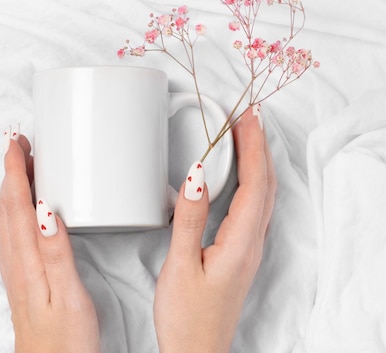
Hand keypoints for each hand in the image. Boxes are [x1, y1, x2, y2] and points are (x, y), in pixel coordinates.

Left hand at [0, 129, 99, 352]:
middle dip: (11, 171)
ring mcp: (16, 271)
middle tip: (19, 144)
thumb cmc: (64, 340)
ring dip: (12, 188)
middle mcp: (16, 262)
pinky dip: (15, 209)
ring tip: (22, 167)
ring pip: (8, 218)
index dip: (14, 169)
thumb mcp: (68, 296)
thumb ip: (57, 252)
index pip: (17, 204)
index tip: (16, 142)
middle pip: (8, 206)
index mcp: (28, 260)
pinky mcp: (22, 278)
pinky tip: (25, 210)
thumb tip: (47, 210)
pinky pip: (12, 233)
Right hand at [154, 106, 275, 352]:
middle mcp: (251, 243)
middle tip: (247, 115)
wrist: (197, 351)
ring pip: (262, 195)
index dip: (253, 147)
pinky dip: (250, 181)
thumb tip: (195, 176)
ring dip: (257, 161)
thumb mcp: (180, 266)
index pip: (254, 184)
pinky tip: (237, 176)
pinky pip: (252, 207)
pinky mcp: (238, 253)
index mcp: (239, 243)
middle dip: (259, 146)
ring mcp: (247, 249)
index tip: (246, 116)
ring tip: (245, 135)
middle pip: (265, 185)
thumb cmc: (187, 315)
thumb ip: (188, 220)